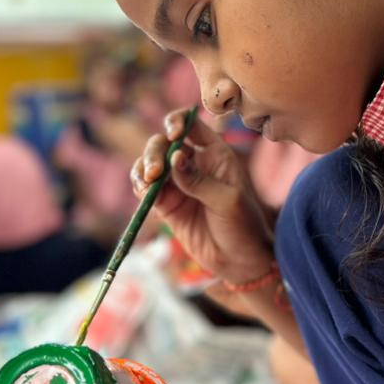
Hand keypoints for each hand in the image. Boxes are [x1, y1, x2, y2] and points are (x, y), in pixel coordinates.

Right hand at [132, 108, 272, 283]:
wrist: (240, 262)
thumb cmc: (244, 226)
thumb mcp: (228, 201)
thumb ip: (199, 180)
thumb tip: (174, 158)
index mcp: (216, 154)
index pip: (192, 125)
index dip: (177, 122)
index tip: (173, 133)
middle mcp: (194, 164)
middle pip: (164, 142)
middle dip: (155, 151)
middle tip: (155, 172)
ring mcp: (178, 184)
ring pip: (152, 163)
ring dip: (144, 166)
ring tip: (148, 182)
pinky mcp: (166, 204)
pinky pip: (146, 187)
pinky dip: (140, 184)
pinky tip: (144, 189)